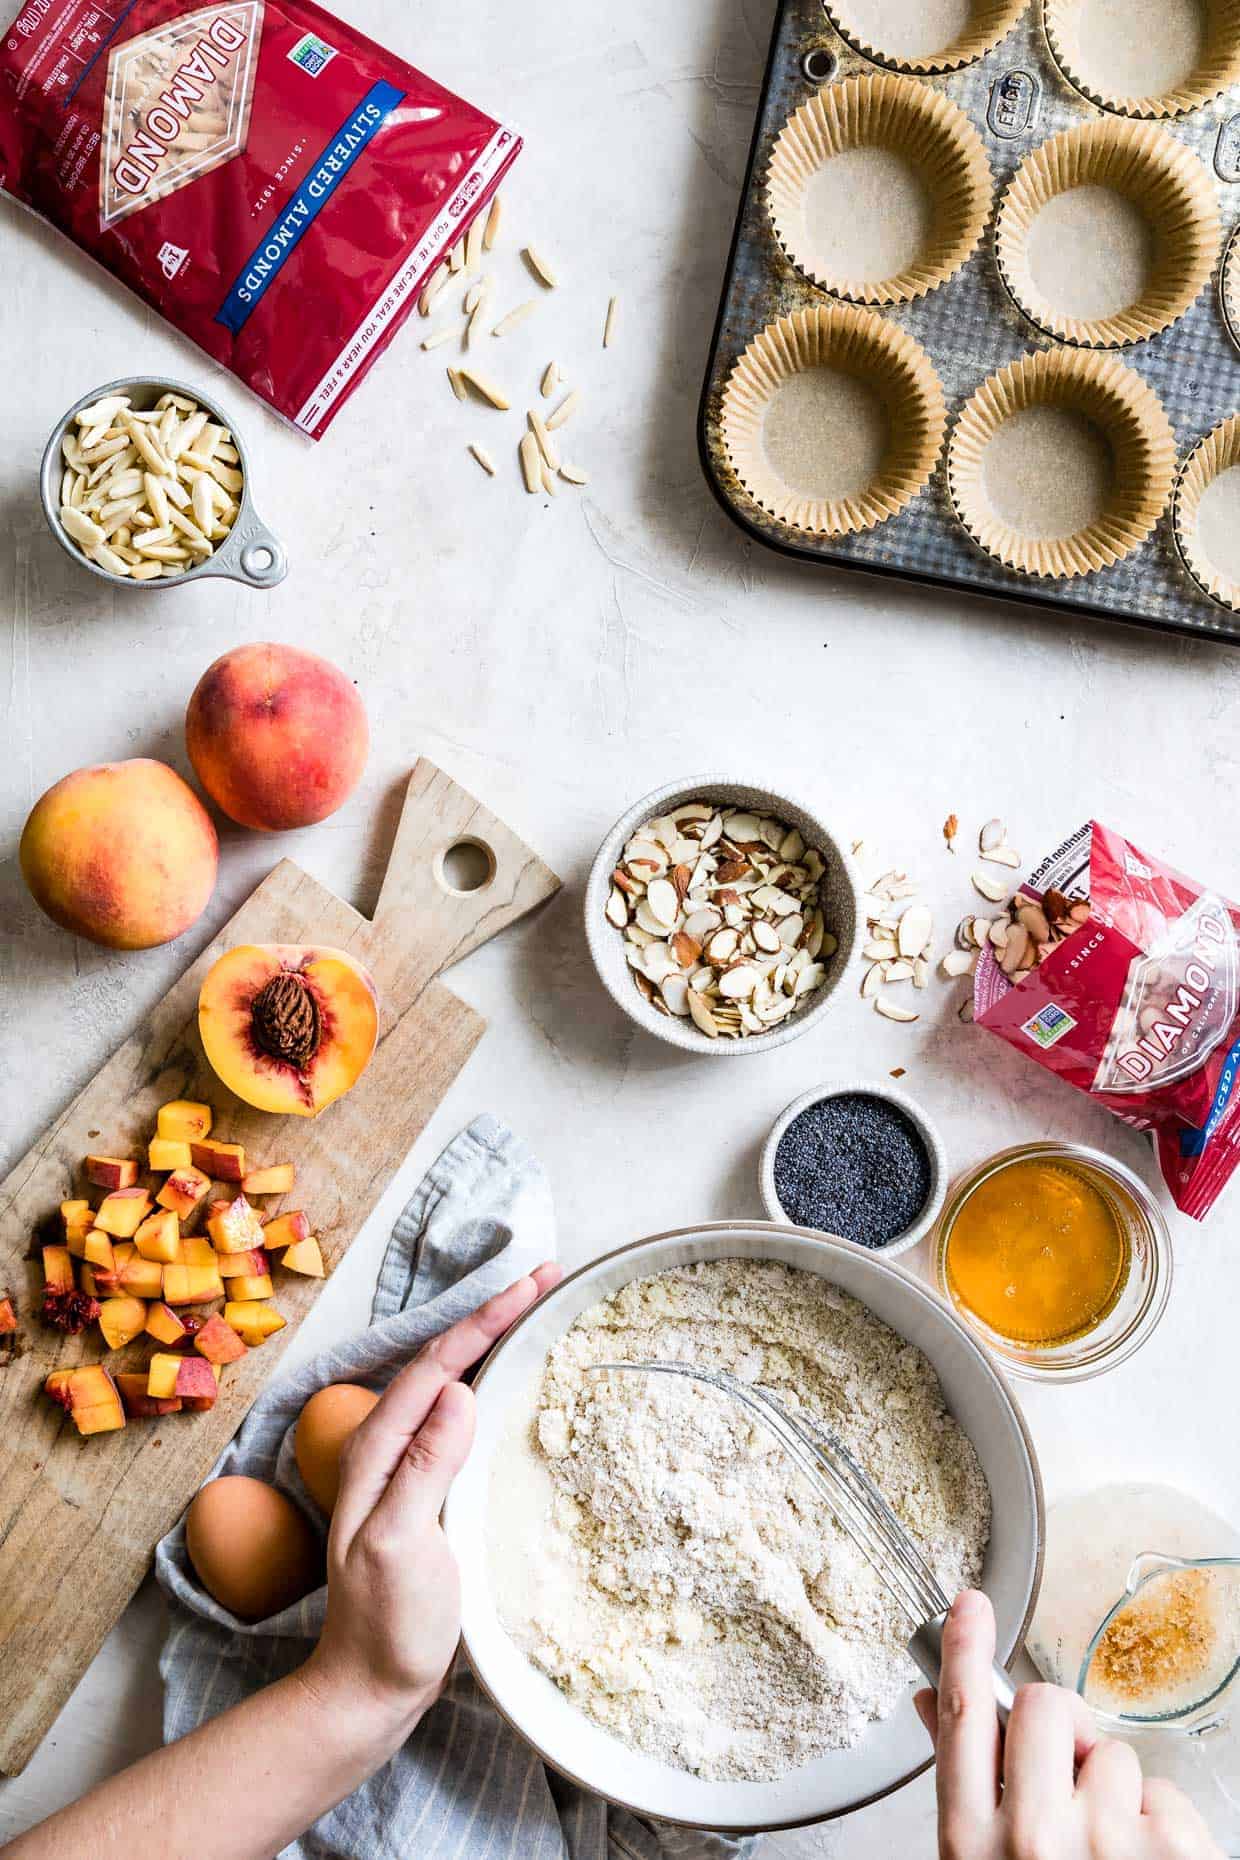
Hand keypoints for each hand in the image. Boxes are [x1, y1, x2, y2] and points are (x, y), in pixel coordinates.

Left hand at [300, 1263, 560, 1739]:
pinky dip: (491, 1382)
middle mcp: (388, 1448)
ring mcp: (407, 1468)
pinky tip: (513, 1382)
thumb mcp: (404, 1545)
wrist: (369, 1688)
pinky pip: (461, 1417)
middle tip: (547, 1277)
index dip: (484, 1319)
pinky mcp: (429, 1489)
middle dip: (493, 1314)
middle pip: (444, 1361)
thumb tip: (460, 1392)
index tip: (531, 1283)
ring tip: (536, 1308)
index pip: (436, 1365)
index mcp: (377, 1451)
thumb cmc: (387, 1625)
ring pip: (452, 1383)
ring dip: (492, 1341)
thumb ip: (425, 1468)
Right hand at [915, 1590, 1222, 1859]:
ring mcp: (1106, 1846)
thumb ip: (965, 1787)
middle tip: (1070, 1780)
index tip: (969, 1607)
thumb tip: (935, 1703)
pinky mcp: (1174, 1854)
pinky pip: (1165, 1793)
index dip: (964, 1652)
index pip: (963, 1723)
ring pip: (1112, 1753)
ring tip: (1111, 1856)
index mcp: (973, 1847)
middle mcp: (1033, 1841)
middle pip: (1042, 1708)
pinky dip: (1164, 1827)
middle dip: (1061, 1730)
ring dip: (1116, 1794)